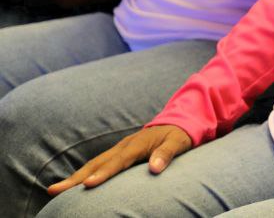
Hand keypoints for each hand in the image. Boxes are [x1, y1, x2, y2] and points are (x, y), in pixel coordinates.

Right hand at [46, 124, 192, 195]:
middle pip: (96, 163)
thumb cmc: (178, 135)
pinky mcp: (117, 153)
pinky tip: (72, 186)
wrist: (178, 122)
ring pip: (92, 164)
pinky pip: (97, 164)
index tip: (88, 185)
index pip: (117, 162)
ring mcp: (118, 149)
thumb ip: (167, 154)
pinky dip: (82, 174)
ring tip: (54, 191)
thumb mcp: (179, 142)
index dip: (103, 174)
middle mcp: (123, 146)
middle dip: (75, 178)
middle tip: (54, 191)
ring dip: (74, 177)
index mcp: (137, 145)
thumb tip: (155, 168)